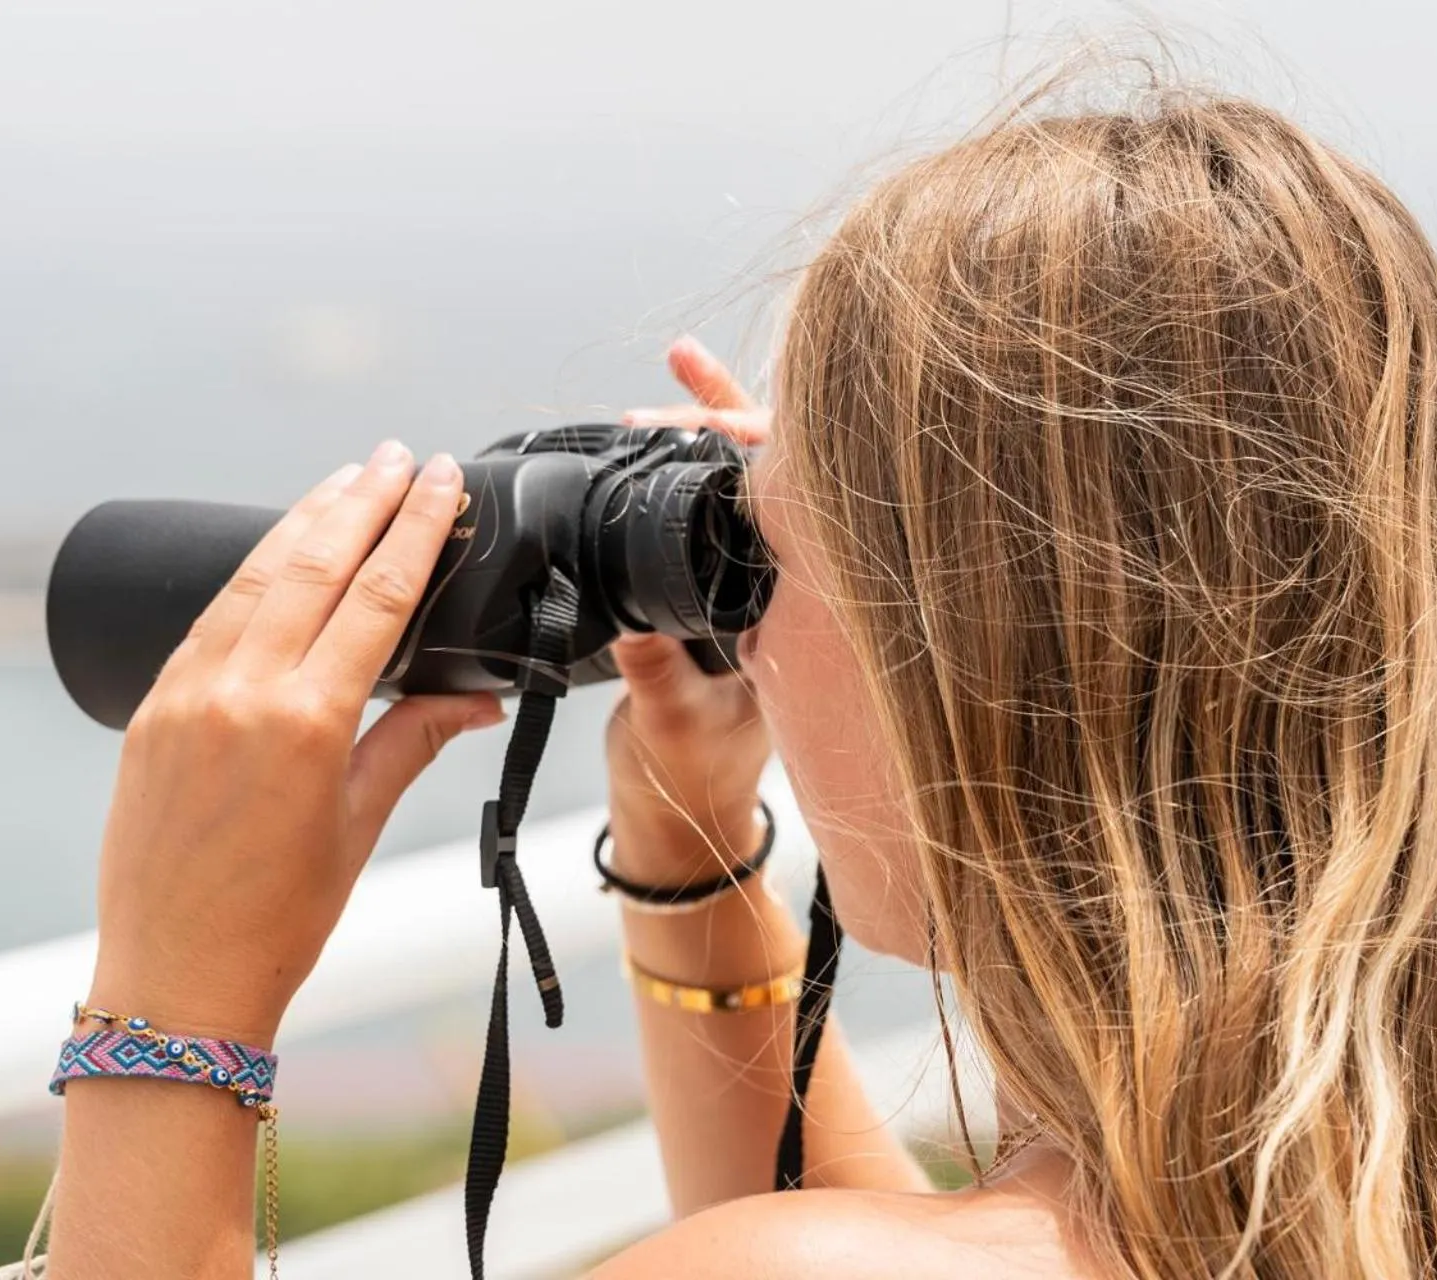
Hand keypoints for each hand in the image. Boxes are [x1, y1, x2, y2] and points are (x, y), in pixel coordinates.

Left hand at [87, 443, 504, 1045]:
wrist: (175, 979)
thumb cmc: (280, 918)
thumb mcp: (359, 825)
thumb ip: (413, 740)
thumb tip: (479, 696)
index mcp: (307, 721)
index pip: (377, 595)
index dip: (414, 527)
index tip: (439, 478)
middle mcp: (241, 693)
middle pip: (312, 564)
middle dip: (361, 500)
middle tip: (399, 453)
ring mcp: (186, 695)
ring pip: (252, 578)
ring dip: (303, 521)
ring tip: (345, 479)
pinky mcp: (149, 708)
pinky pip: (208, 619)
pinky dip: (250, 575)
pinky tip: (276, 552)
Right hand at [606, 338, 772, 884]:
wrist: (679, 815)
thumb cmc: (694, 778)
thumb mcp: (672, 722)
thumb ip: (657, 672)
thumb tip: (633, 619)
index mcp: (803, 611)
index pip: (796, 505)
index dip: (757, 447)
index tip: (710, 410)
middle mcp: (792, 588)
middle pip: (774, 475)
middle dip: (726, 411)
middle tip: (680, 364)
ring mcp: (760, 585)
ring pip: (744, 485)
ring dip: (709, 424)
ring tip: (679, 363)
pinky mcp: (723, 587)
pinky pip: (712, 510)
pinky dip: (686, 462)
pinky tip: (658, 425)